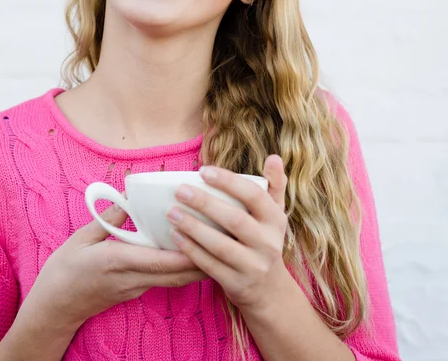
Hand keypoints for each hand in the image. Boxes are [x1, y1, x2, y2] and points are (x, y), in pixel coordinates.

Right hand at [21, 202, 207, 331]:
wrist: (55, 307)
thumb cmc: (64, 270)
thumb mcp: (81, 237)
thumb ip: (108, 218)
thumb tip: (130, 199)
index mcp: (116, 261)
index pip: (157, 260)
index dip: (184, 252)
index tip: (204, 237)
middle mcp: (131, 278)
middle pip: (175, 274)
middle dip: (202, 259)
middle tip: (222, 239)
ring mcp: (135, 288)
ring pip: (174, 280)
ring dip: (196, 266)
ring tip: (216, 245)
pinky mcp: (136, 291)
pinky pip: (165, 281)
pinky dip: (181, 269)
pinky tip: (192, 254)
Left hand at [165, 155, 289, 313]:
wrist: (270, 291)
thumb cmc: (265, 240)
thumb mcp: (275, 214)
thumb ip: (274, 185)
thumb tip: (274, 156)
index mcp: (275, 220)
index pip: (254, 195)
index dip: (229, 182)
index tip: (203, 171)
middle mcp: (268, 243)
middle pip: (235, 220)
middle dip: (205, 203)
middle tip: (180, 190)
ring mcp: (253, 266)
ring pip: (220, 245)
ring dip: (193, 227)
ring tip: (171, 212)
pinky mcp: (237, 284)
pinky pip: (210, 266)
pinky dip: (191, 251)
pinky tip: (175, 236)